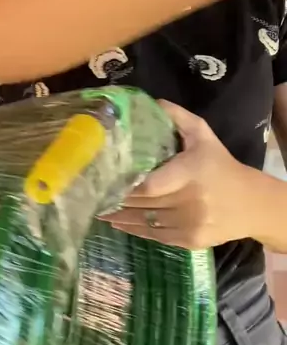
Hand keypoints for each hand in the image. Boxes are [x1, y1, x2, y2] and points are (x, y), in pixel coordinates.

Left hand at [102, 100, 256, 248]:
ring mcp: (190, 225)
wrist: (252, 204)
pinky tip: (117, 222)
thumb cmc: (221, 165)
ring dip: (119, 217)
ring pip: (145, 222)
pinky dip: (134, 230)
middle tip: (92, 193)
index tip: (105, 179)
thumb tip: (151, 102)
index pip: (150, 185)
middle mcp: (189, 202)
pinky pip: (155, 236)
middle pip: (143, 203)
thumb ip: (178, 117)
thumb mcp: (203, 135)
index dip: (126, 185)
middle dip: (116, 199)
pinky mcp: (189, 242)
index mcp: (190, 174)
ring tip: (97, 209)